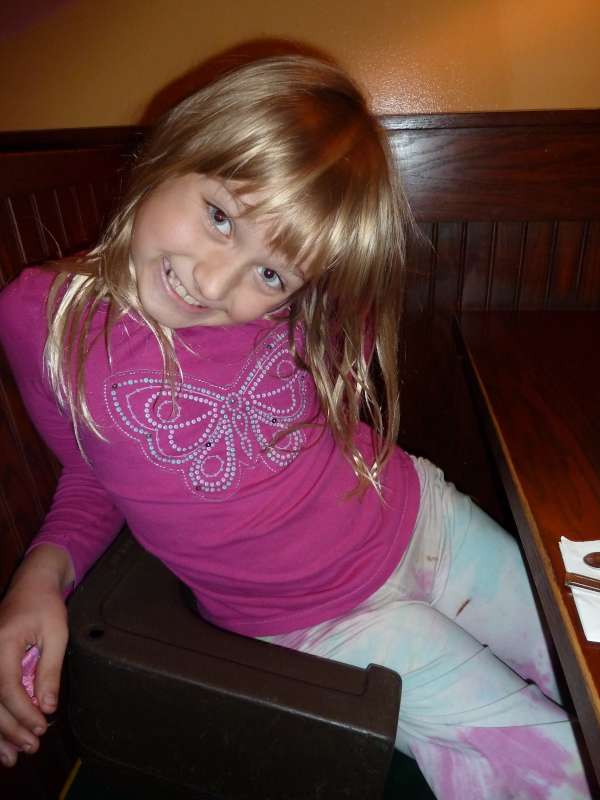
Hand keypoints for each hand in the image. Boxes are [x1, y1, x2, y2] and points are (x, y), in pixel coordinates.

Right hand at [0, 546, 70, 766]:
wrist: (31, 583)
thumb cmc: (46, 605)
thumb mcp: (56, 633)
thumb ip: (50, 670)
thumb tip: (47, 707)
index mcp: (2, 641)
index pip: (6, 686)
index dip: (23, 711)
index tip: (41, 726)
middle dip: (10, 728)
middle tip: (32, 746)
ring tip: (14, 756)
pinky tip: (2, 741)